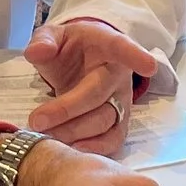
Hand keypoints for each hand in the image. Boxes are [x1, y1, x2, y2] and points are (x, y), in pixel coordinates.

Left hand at [22, 18, 157, 153]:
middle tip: (37, 120)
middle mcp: (119, 74)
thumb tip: (37, 52)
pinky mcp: (118, 122)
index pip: (122, 47)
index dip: (135, 56)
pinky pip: (112, 139)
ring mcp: (122, 100)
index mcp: (107, 45)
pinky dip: (94, 148)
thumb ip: (44, 40)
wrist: (80, 61)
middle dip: (67, 109)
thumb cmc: (70, 47)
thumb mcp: (54, 35)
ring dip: (74, 131)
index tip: (148, 66)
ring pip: (104, 120)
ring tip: (46, 135)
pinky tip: (72, 150)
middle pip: (98, 93)